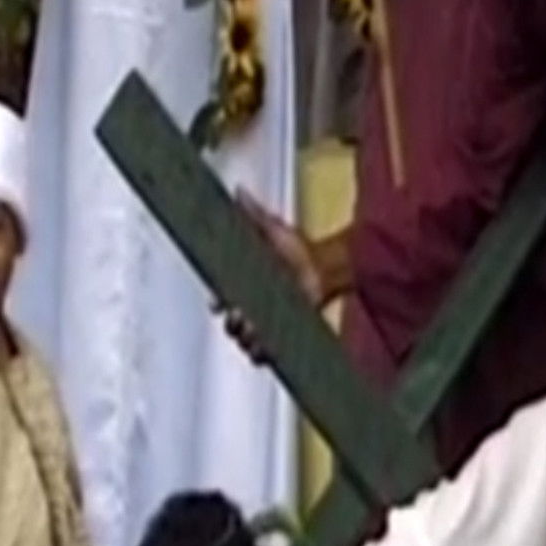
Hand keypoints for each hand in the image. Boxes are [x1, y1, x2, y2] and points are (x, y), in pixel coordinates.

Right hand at [217, 190, 324, 362]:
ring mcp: (266, 321)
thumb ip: (254, 213)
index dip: (218, 301)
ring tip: (254, 331)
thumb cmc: (300, 249)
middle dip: (232, 322)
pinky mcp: (282, 335)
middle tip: (241, 315)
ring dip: (245, 339)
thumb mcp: (274, 228)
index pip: (220, 296)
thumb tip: (238, 191)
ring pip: (244, 339)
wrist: (327, 267)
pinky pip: (264, 352)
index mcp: (243, 281)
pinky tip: (265, 349)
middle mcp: (251, 304)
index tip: (220, 301)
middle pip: (230, 322)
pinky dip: (261, 354)